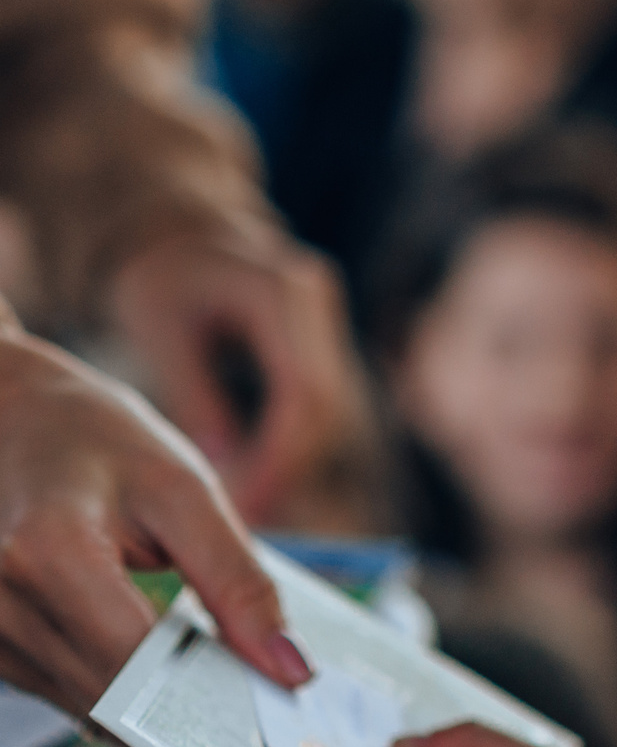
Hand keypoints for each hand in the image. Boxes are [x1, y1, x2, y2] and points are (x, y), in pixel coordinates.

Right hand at [0, 305, 309, 709]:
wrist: (10, 413)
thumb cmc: (94, 438)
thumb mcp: (186, 491)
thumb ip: (239, 582)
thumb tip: (286, 664)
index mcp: (47, 554)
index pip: (136, 666)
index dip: (209, 690)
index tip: (269, 693)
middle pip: (112, 698)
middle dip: (187, 701)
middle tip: (250, 678)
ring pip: (88, 707)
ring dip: (148, 698)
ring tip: (196, 651)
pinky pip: (64, 691)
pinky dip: (114, 680)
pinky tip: (146, 647)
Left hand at [107, 230, 369, 524]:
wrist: (177, 227)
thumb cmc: (158, 274)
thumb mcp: (159, 330)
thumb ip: (194, 393)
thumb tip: (221, 464)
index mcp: (283, 293)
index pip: (305, 390)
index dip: (280, 455)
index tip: (246, 503)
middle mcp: (317, 302)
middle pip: (326, 405)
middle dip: (287, 467)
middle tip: (247, 519)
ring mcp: (324, 318)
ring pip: (328, 408)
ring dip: (292, 458)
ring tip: (247, 503)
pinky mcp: (319, 337)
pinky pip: (316, 398)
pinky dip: (290, 438)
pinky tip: (257, 470)